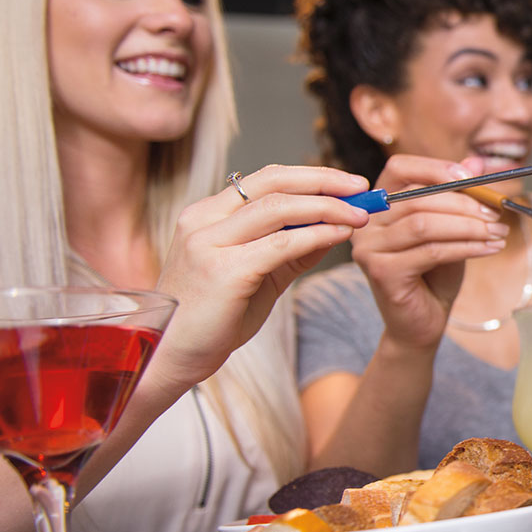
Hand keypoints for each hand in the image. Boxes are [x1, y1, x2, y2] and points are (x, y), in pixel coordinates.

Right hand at [151, 164, 372, 389]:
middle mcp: (203, 221)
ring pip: (279, 207)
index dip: (311, 176)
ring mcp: (209, 244)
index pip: (265, 179)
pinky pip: (280, 244)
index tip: (348, 184)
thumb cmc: (212, 319)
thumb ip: (292, 250)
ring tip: (359, 215)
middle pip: (273, 182)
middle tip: (361, 188)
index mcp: (207, 216)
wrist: (170, 356)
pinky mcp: (223, 271)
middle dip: (324, 180)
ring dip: (327, 207)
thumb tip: (334, 227)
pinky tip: (339, 236)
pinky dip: (316, 235)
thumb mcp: (258, 275)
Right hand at [351, 155, 509, 349]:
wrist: (423, 322)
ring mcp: (368, 248)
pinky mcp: (381, 272)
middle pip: (417, 198)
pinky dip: (467, 247)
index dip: (435, 168)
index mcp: (379, 203)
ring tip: (497, 233)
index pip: (400, 168)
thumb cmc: (435, 274)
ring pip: (424, 224)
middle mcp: (366, 223)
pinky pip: (431, 251)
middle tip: (496, 213)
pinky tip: (490, 248)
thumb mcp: (451, 228)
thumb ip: (458, 196)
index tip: (472, 177)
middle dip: (464, 204)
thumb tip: (476, 162)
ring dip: (468, 226)